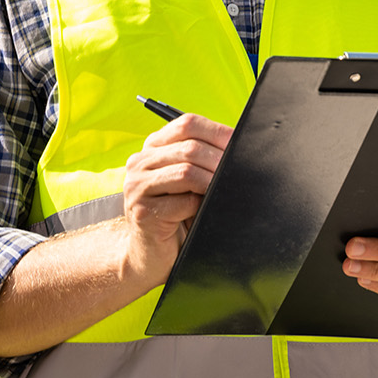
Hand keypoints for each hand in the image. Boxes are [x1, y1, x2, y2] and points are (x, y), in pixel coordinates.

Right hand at [121, 114, 231, 283]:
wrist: (148, 254)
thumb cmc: (175, 214)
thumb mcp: (187, 180)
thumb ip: (202, 160)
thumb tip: (238, 147)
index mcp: (153, 147)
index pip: (187, 124)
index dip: (218, 132)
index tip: (239, 144)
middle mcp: (140, 162)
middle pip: (189, 148)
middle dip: (220, 161)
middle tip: (239, 172)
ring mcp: (137, 186)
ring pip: (186, 172)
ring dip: (212, 182)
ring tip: (222, 192)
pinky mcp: (143, 212)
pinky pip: (182, 202)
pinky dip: (198, 207)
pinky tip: (200, 213)